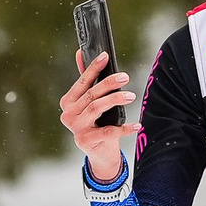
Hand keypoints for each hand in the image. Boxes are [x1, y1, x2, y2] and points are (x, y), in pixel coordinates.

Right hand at [60, 49, 133, 181]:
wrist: (99, 153)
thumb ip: (85, 80)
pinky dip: (124, 128)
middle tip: (125, 77)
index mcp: (68, 102)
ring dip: (115, 100)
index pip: (82, 82)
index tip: (105, 56)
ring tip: (131, 96)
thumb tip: (80, 52)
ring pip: (96, 108)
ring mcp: (76, 128)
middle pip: (91, 95)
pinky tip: (136, 124)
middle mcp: (68, 114)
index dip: (93, 68)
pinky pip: (108, 131)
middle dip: (109, 84)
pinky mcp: (86, 141)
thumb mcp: (90, 103)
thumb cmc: (96, 124)